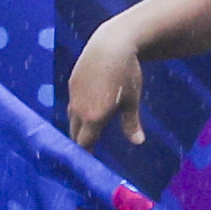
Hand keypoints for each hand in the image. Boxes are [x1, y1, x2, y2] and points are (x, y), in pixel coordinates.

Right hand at [66, 22, 148, 151]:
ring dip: (79, 128)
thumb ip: (131, 123)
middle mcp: (78, 110)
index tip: (88, 164)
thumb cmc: (126, 74)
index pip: (83, 144)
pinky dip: (78, 112)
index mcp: (93, 118)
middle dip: (80, 144)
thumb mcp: (132, 100)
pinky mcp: (71, 84)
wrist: (111, 46)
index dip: (85, 155)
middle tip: (86, 154)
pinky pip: (72, 104)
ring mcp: (73, 96)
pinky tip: (87, 112)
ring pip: (72, 119)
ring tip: (86, 135)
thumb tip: (138, 142)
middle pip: (75, 134)